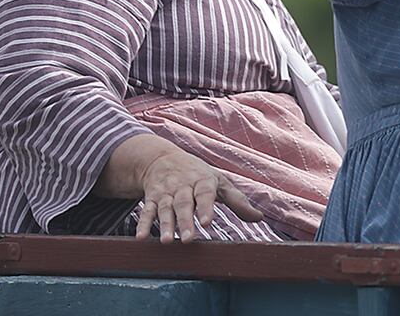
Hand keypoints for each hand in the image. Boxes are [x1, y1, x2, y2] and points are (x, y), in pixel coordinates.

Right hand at [134, 146, 262, 242]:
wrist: (163, 158)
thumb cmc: (198, 174)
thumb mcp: (219, 182)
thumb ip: (238, 201)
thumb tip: (259, 217)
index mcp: (203, 181)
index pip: (205, 193)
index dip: (206, 207)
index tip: (207, 222)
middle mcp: (183, 186)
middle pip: (184, 204)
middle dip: (185, 221)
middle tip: (188, 239)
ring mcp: (166, 193)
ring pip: (165, 209)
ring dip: (165, 225)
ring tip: (167, 241)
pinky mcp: (151, 198)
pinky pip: (147, 211)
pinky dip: (143, 223)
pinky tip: (140, 238)